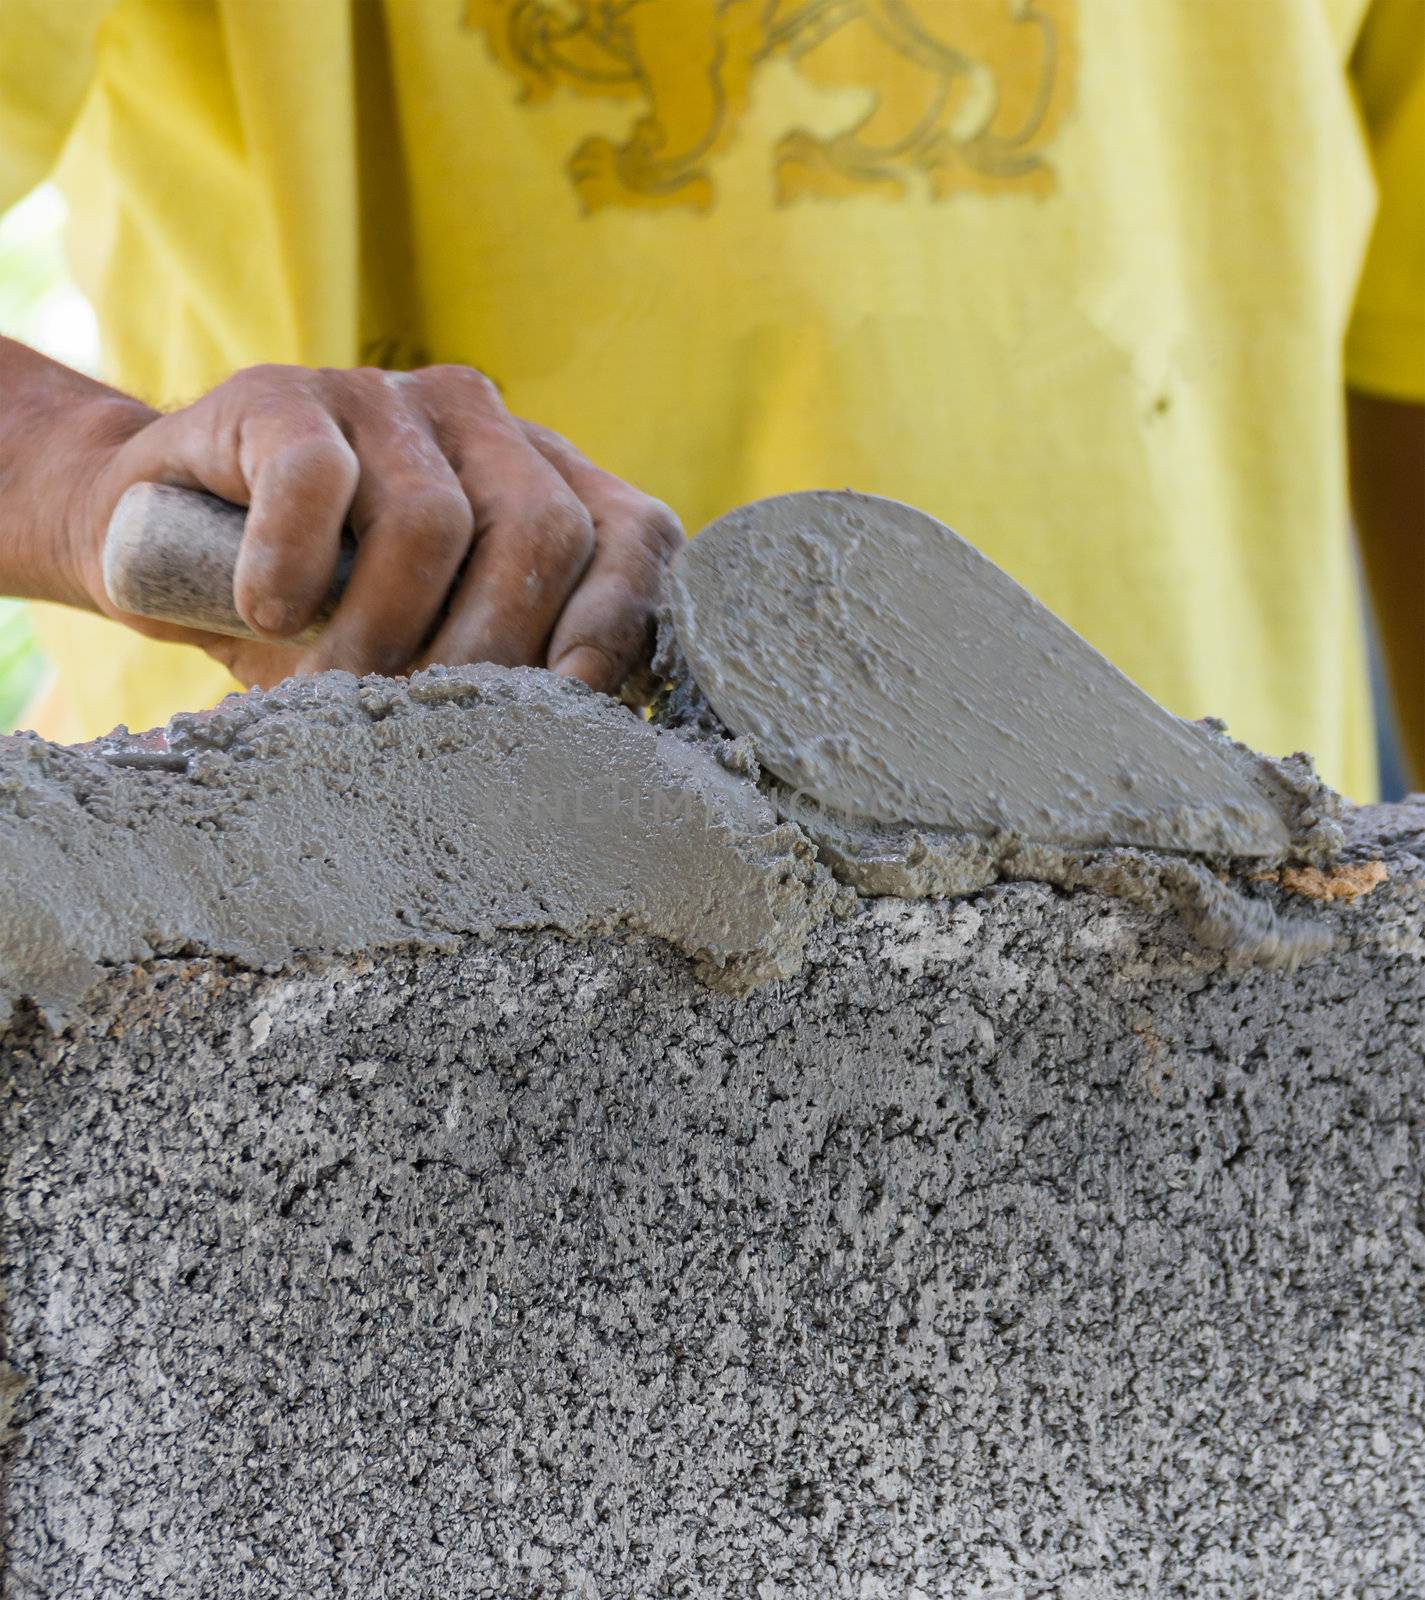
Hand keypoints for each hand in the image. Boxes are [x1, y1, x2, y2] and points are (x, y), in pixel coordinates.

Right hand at [71, 364, 682, 691]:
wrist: (157, 536)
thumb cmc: (321, 618)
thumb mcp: (426, 651)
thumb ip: (507, 676)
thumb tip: (574, 764)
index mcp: (545, 482)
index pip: (635, 534)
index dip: (619, 620)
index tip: (581, 704)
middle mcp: (482, 425)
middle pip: (542, 533)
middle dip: (489, 654)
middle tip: (433, 731)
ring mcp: (384, 398)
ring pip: (433, 519)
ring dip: (381, 632)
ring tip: (337, 695)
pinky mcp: (282, 393)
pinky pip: (318, 480)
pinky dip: (295, 563)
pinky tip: (268, 613)